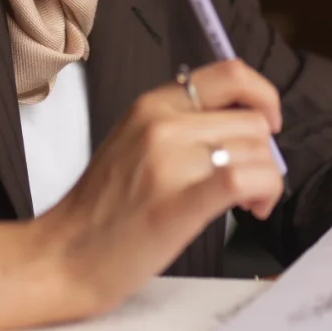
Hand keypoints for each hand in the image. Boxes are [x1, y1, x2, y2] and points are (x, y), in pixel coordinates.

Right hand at [33, 59, 284, 316]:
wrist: (62, 256)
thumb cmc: (101, 208)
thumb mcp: (134, 142)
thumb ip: (182, 124)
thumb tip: (243, 124)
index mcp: (152, 105)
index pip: (230, 74)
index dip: (263, 95)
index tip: (269, 121)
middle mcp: (161, 126)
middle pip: (252, 122)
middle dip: (265, 154)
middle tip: (253, 182)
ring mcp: (168, 164)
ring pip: (257, 153)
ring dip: (267, 181)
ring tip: (248, 203)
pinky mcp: (177, 205)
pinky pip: (242, 179)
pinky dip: (264, 192)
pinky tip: (253, 209)